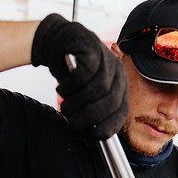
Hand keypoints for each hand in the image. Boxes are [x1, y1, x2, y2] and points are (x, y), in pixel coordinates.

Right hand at [31, 14, 127, 138]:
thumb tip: (94, 135)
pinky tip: (62, 87)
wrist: (55, 41)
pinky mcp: (92, 45)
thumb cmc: (71, 72)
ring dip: (78, 102)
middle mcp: (117, 70)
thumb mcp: (85, 94)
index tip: (96, 136)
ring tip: (65, 104)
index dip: (111, 125)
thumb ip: (92, 110)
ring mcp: (106, 56)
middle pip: (111, 100)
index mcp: (120, 84)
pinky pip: (85, 73)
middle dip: (90, 117)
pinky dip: (71, 86)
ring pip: (99, 88)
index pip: (122, 109)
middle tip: (73, 122)